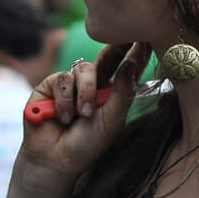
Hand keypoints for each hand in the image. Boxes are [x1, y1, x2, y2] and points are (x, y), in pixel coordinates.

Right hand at [18, 43, 150, 184]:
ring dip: (85, 93)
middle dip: (116, 47)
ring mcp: (70, 84)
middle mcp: (91, 85)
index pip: (126, 69)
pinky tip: (63, 118)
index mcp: (111, 94)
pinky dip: (65, 100)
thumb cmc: (86, 145)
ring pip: (83, 69)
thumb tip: (131, 63)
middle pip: (107, 57)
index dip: (137, 53)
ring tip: (82, 115)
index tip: (148, 38)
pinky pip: (62, 79)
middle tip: (127, 37)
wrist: (55, 160)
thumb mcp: (112, 120)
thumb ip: (123, 92)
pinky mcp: (49, 86)